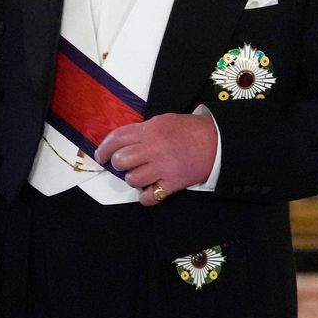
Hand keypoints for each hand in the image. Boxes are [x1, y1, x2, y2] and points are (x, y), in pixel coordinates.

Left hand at [95, 112, 217, 207]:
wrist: (217, 142)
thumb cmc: (188, 130)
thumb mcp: (162, 121)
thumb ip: (142, 130)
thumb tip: (121, 142)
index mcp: (149, 131)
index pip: (116, 139)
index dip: (104, 149)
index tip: (100, 156)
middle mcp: (153, 149)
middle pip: (121, 161)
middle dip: (119, 164)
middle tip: (125, 165)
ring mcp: (163, 167)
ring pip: (132, 179)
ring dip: (133, 179)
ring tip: (141, 175)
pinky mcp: (173, 183)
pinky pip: (150, 196)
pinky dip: (146, 197)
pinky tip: (149, 191)